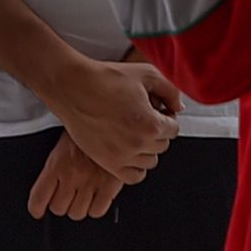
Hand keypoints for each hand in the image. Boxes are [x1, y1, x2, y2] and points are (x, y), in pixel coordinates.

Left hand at [27, 133, 124, 220]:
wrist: (110, 118)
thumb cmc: (85, 130)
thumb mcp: (61, 144)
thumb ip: (54, 166)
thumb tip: (47, 188)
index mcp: (56, 164)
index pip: (39, 198)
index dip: (37, 208)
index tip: (38, 210)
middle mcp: (72, 176)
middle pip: (58, 208)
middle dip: (61, 204)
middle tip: (66, 195)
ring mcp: (91, 182)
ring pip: (77, 213)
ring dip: (78, 207)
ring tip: (82, 195)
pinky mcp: (110, 186)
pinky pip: (97, 211)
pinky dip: (95, 208)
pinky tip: (96, 198)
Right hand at [45, 59, 178, 184]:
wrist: (73, 87)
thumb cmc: (104, 79)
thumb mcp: (145, 74)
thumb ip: (170, 90)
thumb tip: (178, 106)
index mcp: (151, 124)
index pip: (174, 128)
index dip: (167, 116)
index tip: (158, 111)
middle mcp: (138, 143)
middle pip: (163, 145)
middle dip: (157, 130)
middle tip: (143, 118)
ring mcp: (122, 155)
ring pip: (150, 161)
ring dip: (147, 148)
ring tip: (134, 132)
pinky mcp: (107, 162)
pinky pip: (133, 176)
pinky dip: (136, 167)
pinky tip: (130, 150)